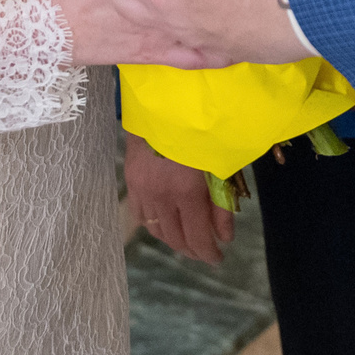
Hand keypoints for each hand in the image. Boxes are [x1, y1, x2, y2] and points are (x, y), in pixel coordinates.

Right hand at [125, 135, 231, 263]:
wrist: (164, 96)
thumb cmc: (202, 125)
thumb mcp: (221, 161)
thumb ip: (222, 202)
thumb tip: (224, 236)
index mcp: (186, 190)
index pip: (197, 237)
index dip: (209, 253)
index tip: (218, 258)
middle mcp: (160, 194)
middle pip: (175, 238)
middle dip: (193, 249)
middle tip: (206, 252)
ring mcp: (142, 187)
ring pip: (156, 230)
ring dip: (173, 240)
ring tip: (188, 240)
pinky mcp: (130, 178)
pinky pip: (140, 213)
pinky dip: (154, 223)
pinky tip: (166, 221)